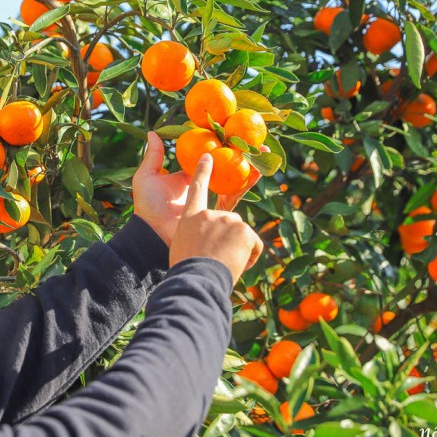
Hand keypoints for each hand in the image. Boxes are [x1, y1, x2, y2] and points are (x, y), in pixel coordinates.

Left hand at [132, 132, 257, 245]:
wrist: (154, 233)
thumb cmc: (147, 205)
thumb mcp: (147, 176)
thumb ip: (154, 155)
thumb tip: (154, 132)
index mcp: (187, 178)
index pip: (207, 159)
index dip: (219, 146)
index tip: (231, 133)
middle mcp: (202, 188)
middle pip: (225, 167)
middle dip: (241, 154)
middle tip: (255, 140)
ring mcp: (211, 200)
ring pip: (234, 180)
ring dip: (249, 166)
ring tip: (262, 151)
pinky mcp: (217, 214)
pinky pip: (234, 196)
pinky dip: (246, 184)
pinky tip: (256, 170)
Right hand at [169, 154, 262, 283]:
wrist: (197, 279)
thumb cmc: (186, 269)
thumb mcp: (183, 246)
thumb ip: (196, 235)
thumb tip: (207, 240)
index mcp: (191, 216)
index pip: (198, 188)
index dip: (203, 171)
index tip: (208, 157)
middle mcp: (210, 214)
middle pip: (228, 222)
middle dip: (228, 241)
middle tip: (215, 258)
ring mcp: (229, 220)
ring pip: (241, 236)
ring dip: (237, 252)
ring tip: (223, 264)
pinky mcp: (245, 230)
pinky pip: (254, 246)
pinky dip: (249, 259)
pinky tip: (235, 265)